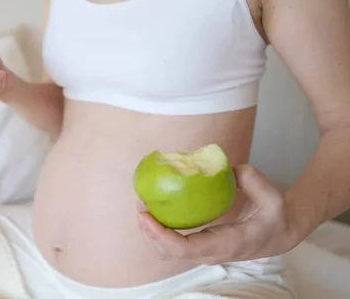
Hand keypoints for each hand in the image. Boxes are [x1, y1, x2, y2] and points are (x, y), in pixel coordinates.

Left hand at [136, 164, 299, 264]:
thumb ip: (251, 179)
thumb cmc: (275, 216)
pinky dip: (158, 229)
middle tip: (140, 203)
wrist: (280, 234)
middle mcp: (210, 253)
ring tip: (143, 204)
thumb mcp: (272, 197)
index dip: (160, 235)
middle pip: (167, 252)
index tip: (145, 215)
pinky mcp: (199, 246)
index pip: (185, 249)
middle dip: (147, 230)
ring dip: (149, 231)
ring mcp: (203, 252)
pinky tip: (155, 208)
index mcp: (226, 244)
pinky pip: (171, 243)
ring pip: (166, 251)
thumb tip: (224, 167)